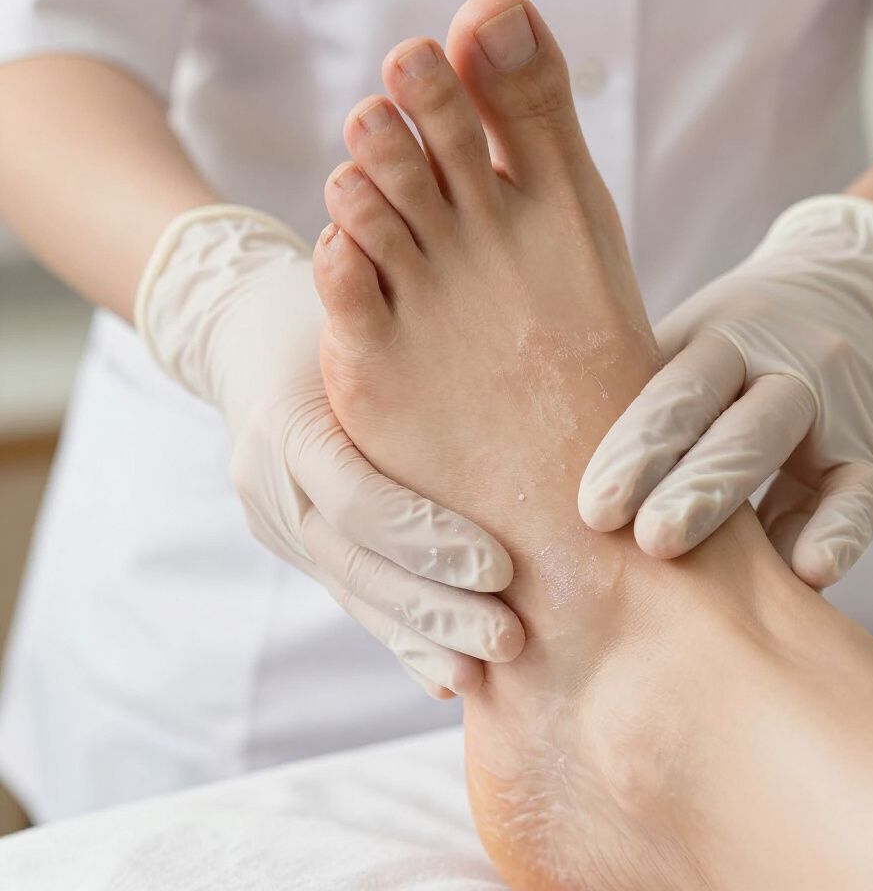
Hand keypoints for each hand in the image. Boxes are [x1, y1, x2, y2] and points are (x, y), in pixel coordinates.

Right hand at [136, 206, 523, 695]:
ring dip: (417, 637)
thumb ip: (403, 348)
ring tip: (483, 675)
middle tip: (510, 640)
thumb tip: (511, 349)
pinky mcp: (293, 538)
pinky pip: (347, 590)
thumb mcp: (355, 313)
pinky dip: (396, 634)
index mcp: (287, 421)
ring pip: (349, 590)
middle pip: (352, 562)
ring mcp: (275, 517)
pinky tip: (442, 677)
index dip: (425, 538)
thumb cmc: (324, 312)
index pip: (355, 497)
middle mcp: (270, 483)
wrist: (245, 331)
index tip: (501, 567)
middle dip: (431, 609)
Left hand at [579, 195, 872, 586]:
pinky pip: (862, 495)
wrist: (848, 292)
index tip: (594, 509)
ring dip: (767, 522)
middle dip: (694, 490)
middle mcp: (784, 363)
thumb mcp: (690, 344)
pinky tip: (809, 574)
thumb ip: (642, 400)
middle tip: (648, 544)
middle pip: (738, 429)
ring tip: (718, 585)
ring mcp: (838, 404)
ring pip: (799, 461)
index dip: (637, 450)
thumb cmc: (736, 343)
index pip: (679, 393)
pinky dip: (838, 535)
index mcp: (721, 337)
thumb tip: (564, 489)